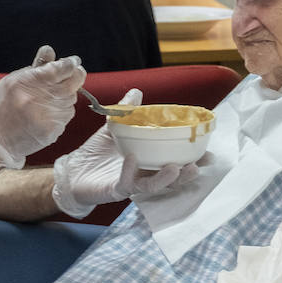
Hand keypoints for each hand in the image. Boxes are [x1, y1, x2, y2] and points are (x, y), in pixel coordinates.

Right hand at [0, 45, 85, 168]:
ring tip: (49, 98)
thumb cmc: (4, 105)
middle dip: (76, 75)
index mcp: (30, 81)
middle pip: (75, 81)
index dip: (71, 62)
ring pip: (71, 98)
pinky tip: (47, 113)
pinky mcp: (53, 129)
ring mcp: (49, 115)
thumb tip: (49, 50)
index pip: (62, 67)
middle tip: (73, 74)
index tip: (73, 61)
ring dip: (66, 95)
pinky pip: (67, 115)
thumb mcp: (14, 80)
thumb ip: (36, 65)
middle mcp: (41, 98)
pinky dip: (61, 111)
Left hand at [51, 88, 197, 217]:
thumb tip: (137, 92)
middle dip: (186, 173)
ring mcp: (132, 184)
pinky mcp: (116, 190)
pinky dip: (130, 170)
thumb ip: (126, 112)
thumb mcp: (113, 127)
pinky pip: (127, 182)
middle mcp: (145, 174)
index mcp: (150, 160)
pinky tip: (132, 159)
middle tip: (198, 164)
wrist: (73, 171)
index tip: (208, 154)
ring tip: (176, 167)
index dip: (193, 159)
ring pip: (154, 185)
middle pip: (171, 178)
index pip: (176, 161)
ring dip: (166, 178)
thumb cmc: (96, 152)